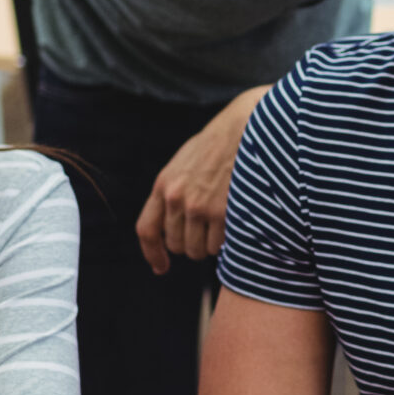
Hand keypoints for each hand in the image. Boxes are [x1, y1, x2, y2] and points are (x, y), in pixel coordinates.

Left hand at [136, 87, 267, 274]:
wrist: (246, 127)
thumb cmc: (220, 145)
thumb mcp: (186, 163)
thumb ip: (174, 191)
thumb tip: (172, 224)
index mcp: (164, 185)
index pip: (147, 230)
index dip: (153, 254)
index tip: (161, 267)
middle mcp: (176, 198)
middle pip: (176, 245)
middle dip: (190, 244)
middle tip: (206, 230)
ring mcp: (199, 207)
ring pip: (197, 250)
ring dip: (209, 245)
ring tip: (222, 223)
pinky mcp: (222, 212)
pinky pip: (218, 246)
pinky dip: (226, 242)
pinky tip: (233, 222)